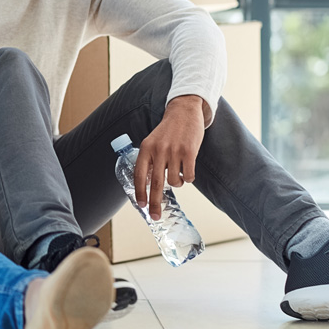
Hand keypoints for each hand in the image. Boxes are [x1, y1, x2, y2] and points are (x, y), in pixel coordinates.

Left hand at [134, 95, 205, 220]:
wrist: (184, 112)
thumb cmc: (167, 131)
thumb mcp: (151, 142)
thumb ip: (148, 161)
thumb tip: (147, 186)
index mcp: (146, 149)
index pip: (139, 175)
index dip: (140, 192)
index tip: (141, 206)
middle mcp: (158, 150)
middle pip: (156, 184)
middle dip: (155, 203)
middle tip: (156, 216)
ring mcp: (174, 151)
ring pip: (175, 182)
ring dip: (177, 183)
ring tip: (178, 172)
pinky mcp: (190, 152)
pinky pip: (188, 176)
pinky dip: (188, 178)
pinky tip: (187, 170)